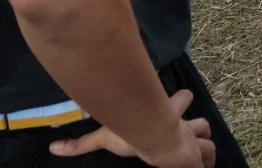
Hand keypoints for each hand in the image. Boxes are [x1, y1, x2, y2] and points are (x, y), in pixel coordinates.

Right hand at [47, 87, 213, 165]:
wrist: (157, 138)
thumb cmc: (132, 134)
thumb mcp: (105, 137)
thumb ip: (82, 144)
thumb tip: (53, 147)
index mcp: (168, 115)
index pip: (181, 100)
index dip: (179, 102)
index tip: (179, 101)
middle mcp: (183, 126)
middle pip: (199, 120)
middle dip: (197, 126)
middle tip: (194, 132)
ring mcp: (192, 141)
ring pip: (208, 138)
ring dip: (206, 146)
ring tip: (203, 156)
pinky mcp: (195, 157)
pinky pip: (207, 160)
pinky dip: (205, 165)